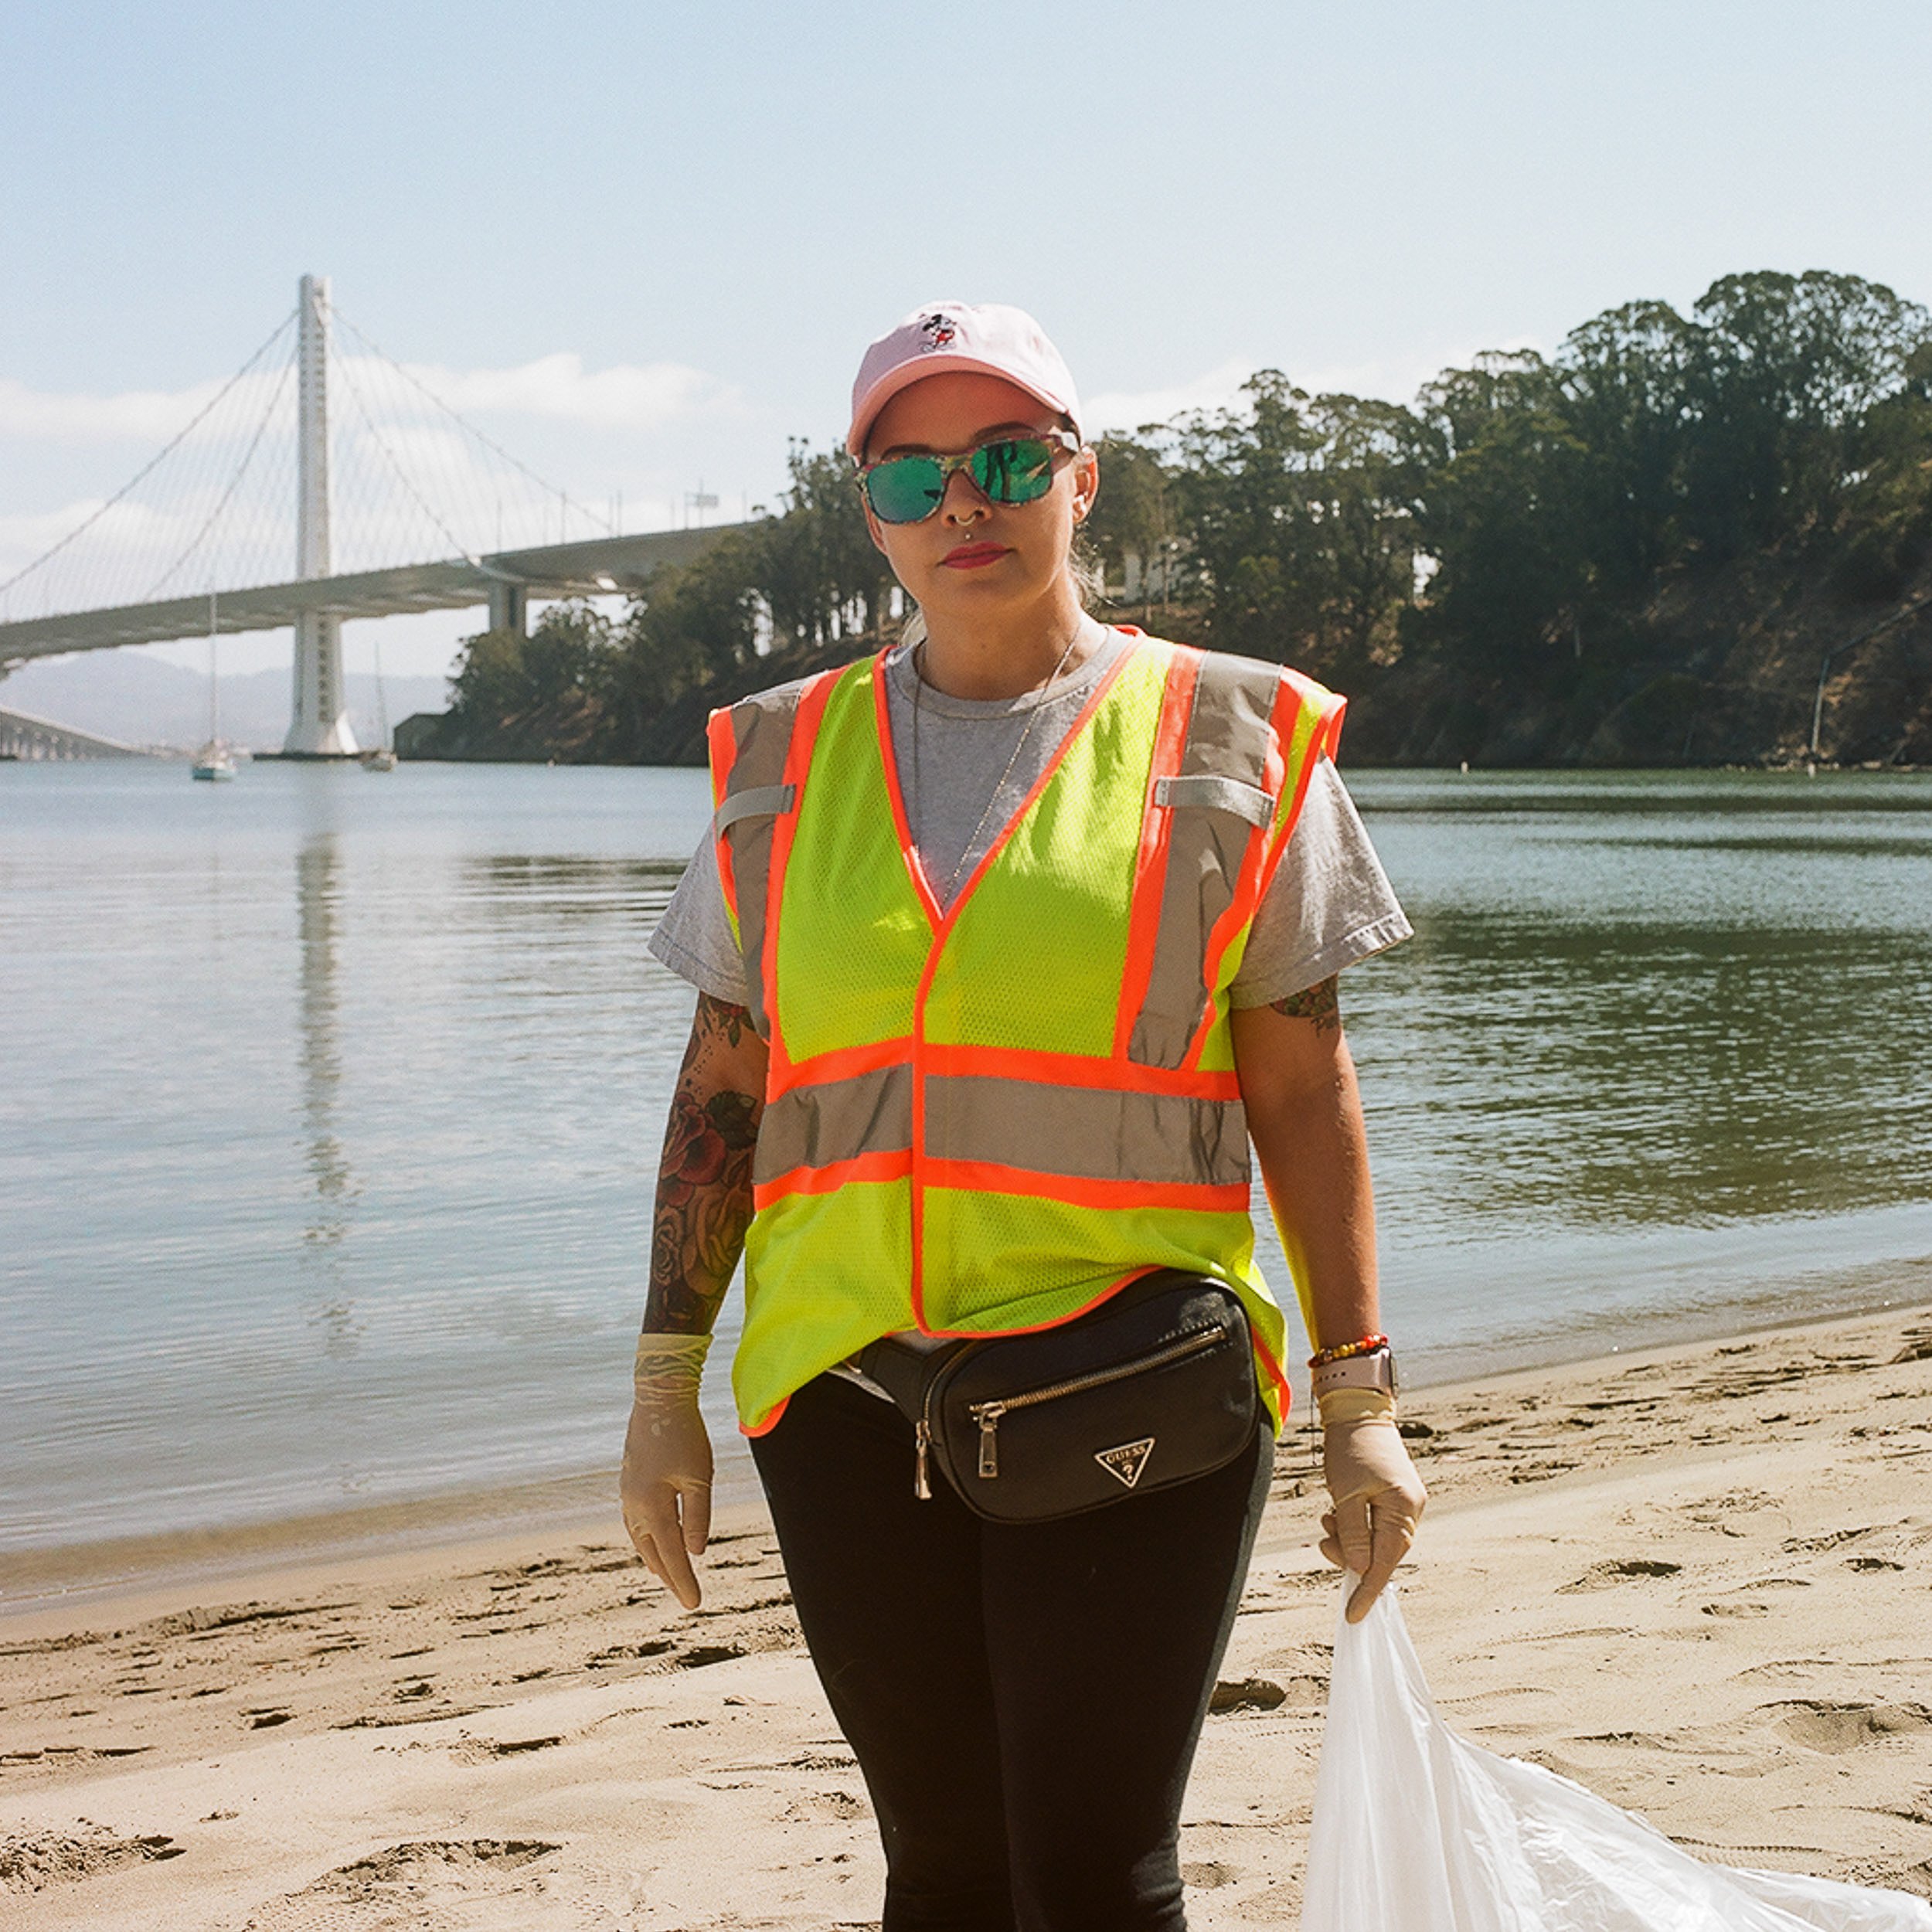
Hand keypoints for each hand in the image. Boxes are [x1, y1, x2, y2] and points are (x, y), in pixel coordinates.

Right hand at [620, 1333, 713, 1609]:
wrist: (658, 1397)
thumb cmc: (684, 1434)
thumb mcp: (699, 1477)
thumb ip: (698, 1516)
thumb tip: (696, 1553)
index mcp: (651, 1507)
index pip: (672, 1554)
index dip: (683, 1581)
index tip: (695, 1605)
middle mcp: (634, 1505)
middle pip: (653, 1552)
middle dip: (671, 1575)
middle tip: (687, 1597)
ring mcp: (628, 1493)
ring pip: (640, 1538)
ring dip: (656, 1557)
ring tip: (669, 1574)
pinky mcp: (629, 1481)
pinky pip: (635, 1521)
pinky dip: (646, 1537)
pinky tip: (654, 1538)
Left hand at [1318, 1388, 1424, 1623]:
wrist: (1357, 1409)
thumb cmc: (1349, 1448)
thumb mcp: (1345, 1494)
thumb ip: (1353, 1534)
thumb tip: (1360, 1571)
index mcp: (1403, 1508)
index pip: (1386, 1561)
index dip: (1368, 1590)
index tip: (1353, 1616)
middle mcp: (1411, 1509)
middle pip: (1383, 1553)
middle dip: (1351, 1554)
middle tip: (1323, 1539)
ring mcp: (1406, 1502)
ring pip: (1377, 1539)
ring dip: (1350, 1538)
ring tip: (1327, 1518)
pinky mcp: (1396, 1496)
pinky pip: (1377, 1524)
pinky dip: (1355, 1525)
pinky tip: (1337, 1512)